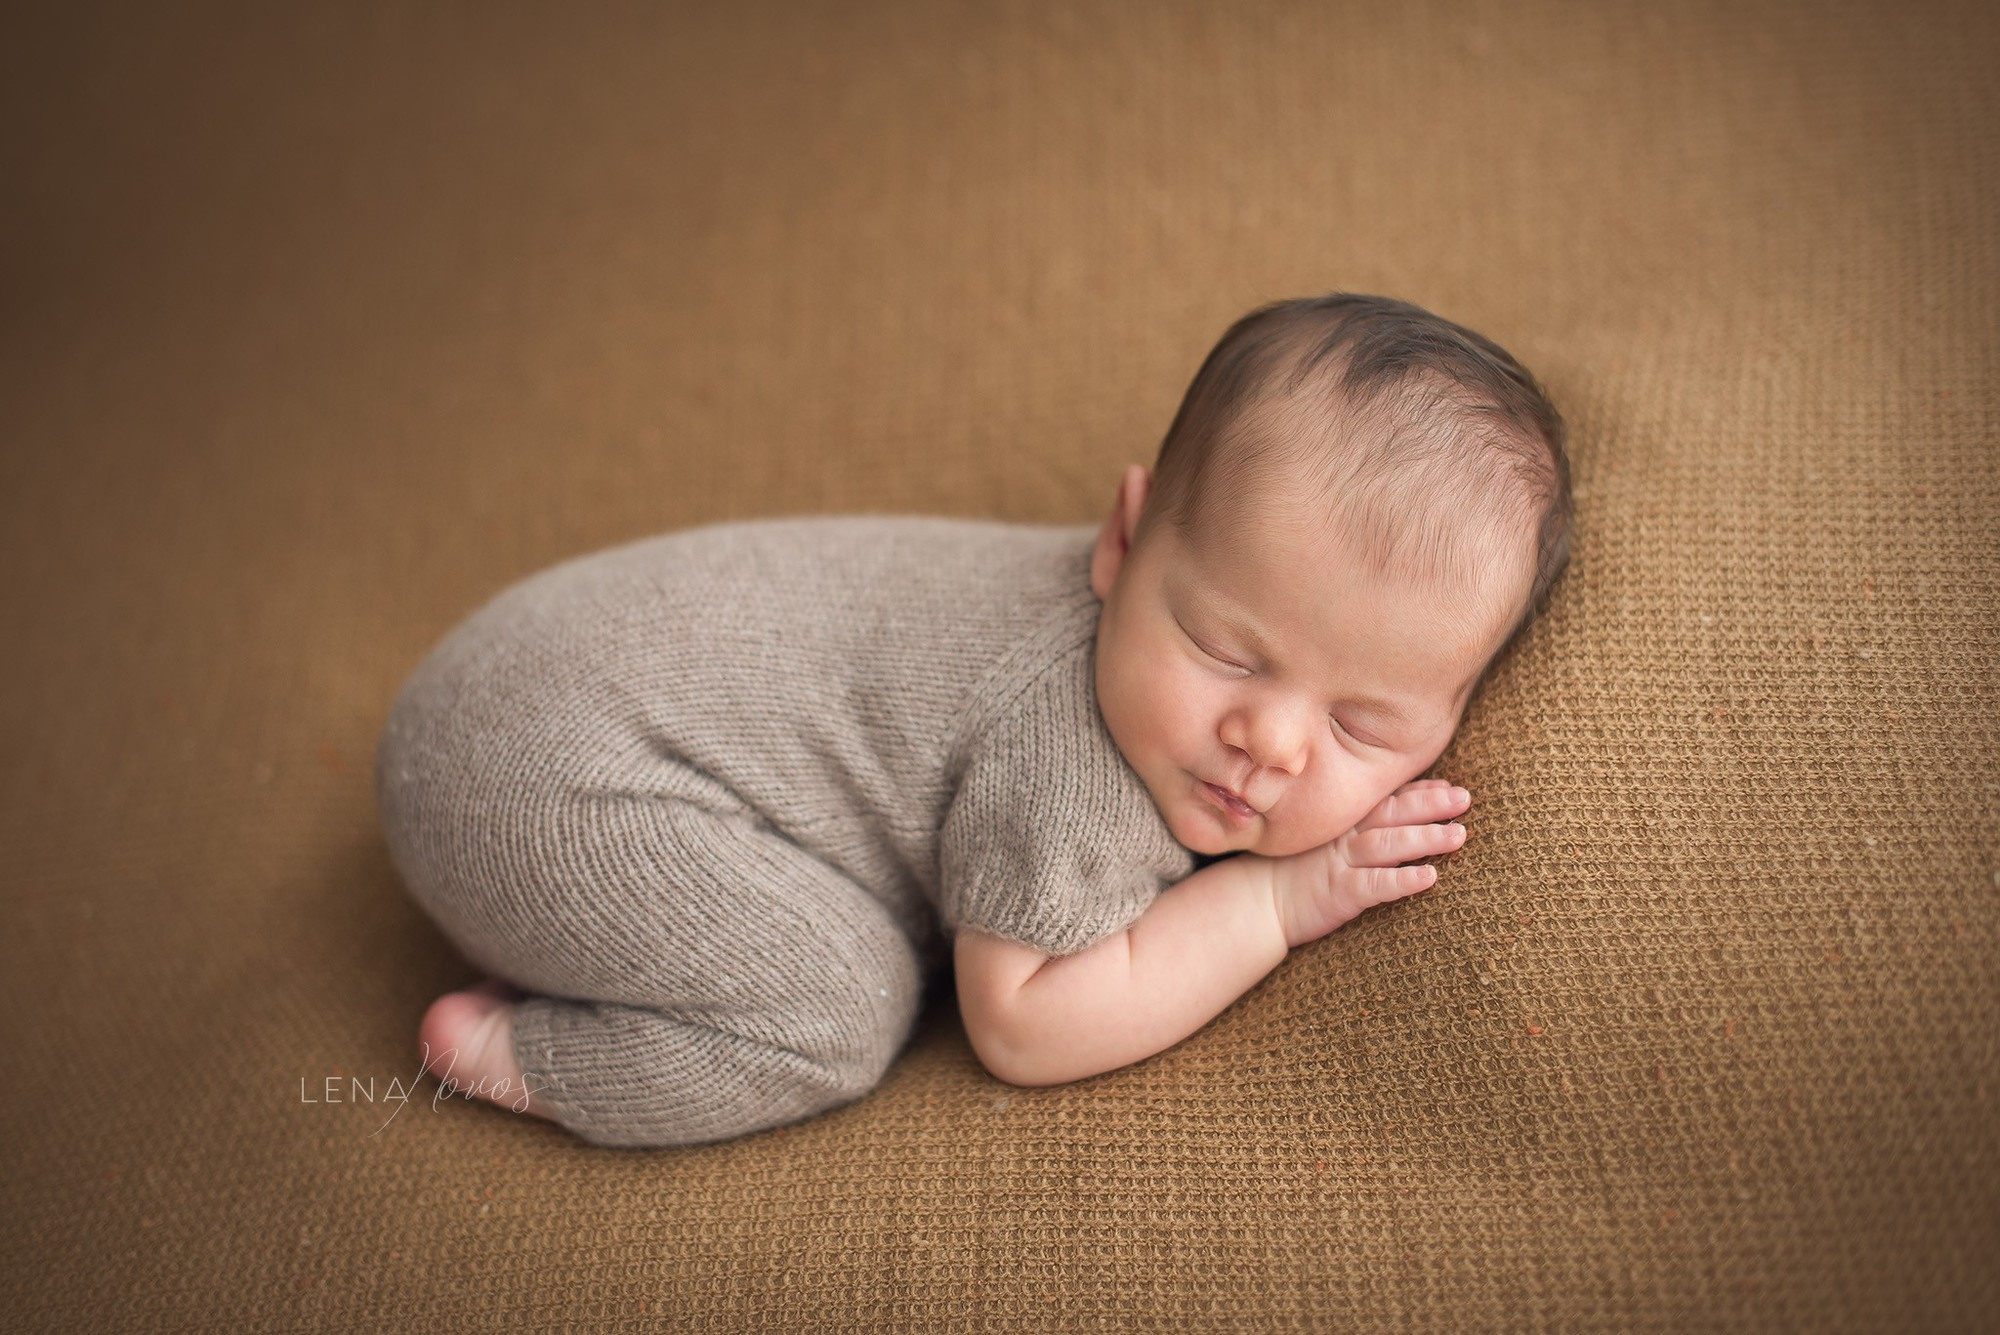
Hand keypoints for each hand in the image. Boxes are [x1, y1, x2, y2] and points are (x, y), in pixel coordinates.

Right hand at [1265, 780, 1470, 947]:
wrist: (1258, 901)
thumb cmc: (1293, 871)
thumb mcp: (1323, 841)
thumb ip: (1355, 826)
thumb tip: (1393, 814)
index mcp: (1345, 823)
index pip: (1387, 799)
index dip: (1420, 791)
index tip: (1449, 786)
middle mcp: (1347, 836)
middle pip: (1394, 814)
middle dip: (1431, 804)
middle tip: (1464, 798)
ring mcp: (1343, 863)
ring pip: (1390, 843)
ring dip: (1426, 837)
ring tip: (1458, 835)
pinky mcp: (1341, 892)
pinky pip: (1376, 884)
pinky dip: (1403, 880)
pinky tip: (1429, 877)